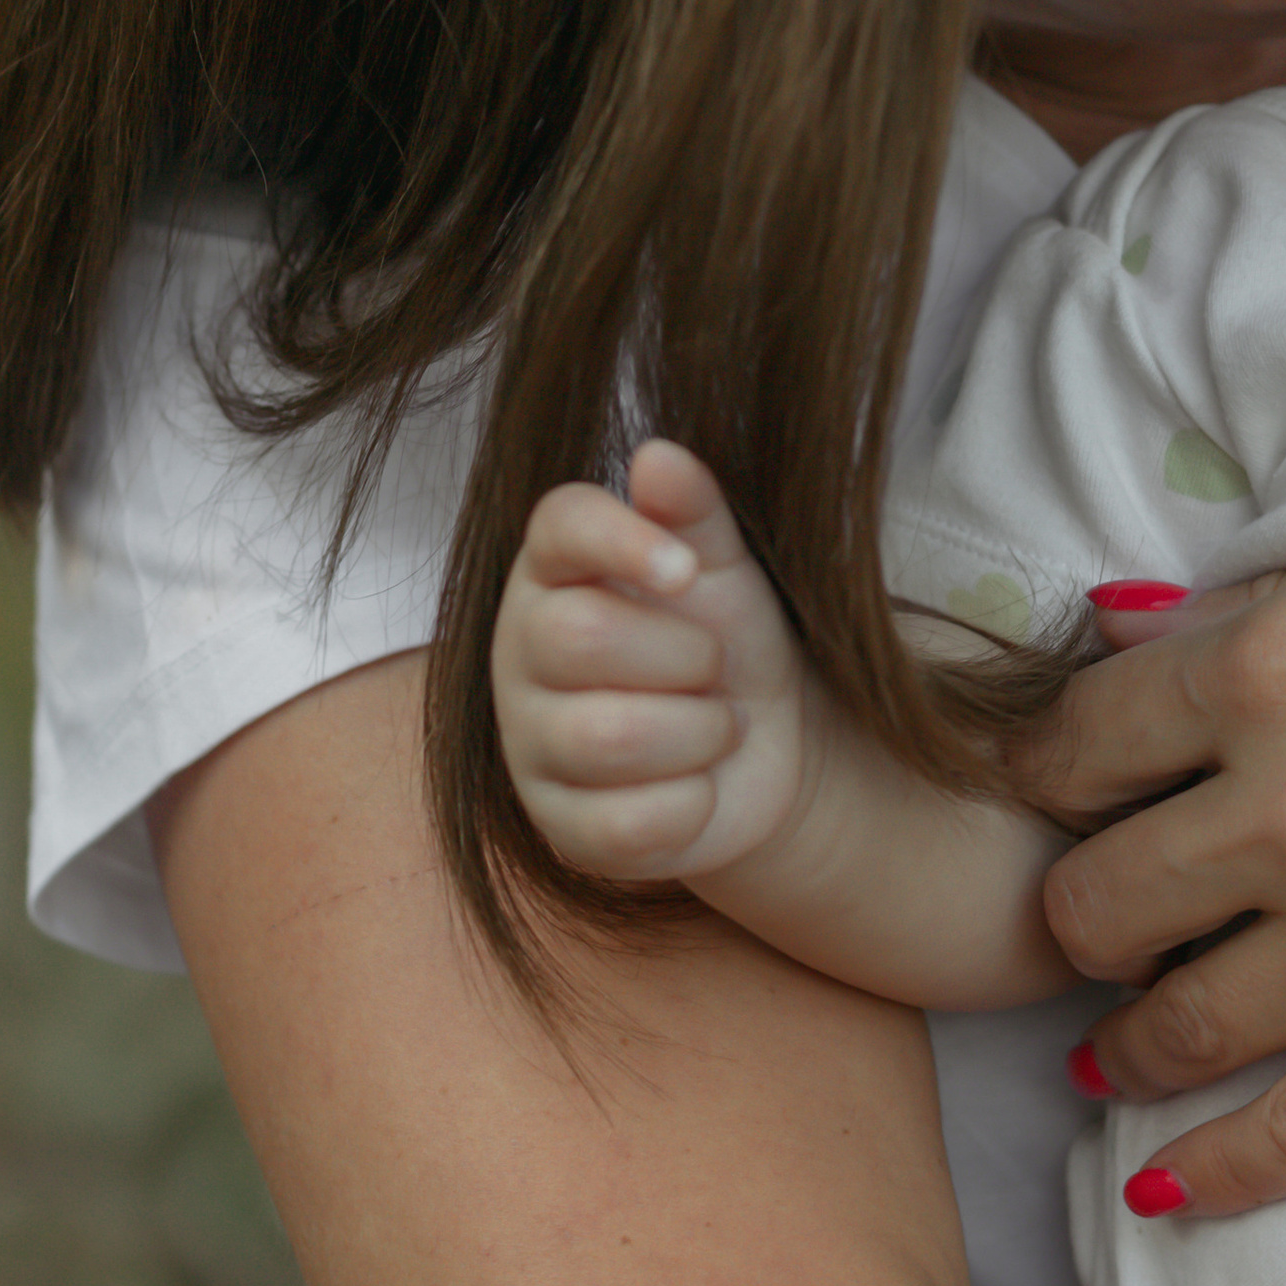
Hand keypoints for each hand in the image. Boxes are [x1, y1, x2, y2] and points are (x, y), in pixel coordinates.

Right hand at [491, 440, 811, 880]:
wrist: (765, 747)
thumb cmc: (725, 634)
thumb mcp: (722, 567)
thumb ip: (693, 510)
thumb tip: (658, 455)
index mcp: (556, 569)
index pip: (558, 524)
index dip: (623, 541)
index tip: (688, 571)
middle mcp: (521, 652)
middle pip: (578, 637)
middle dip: (684, 655)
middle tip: (714, 665)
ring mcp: (529, 746)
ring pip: (606, 737)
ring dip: (699, 731)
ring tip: (716, 723)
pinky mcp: (560, 831)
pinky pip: (628, 824)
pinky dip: (694, 803)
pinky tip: (699, 785)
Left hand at [1037, 496, 1285, 1217]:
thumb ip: (1263, 610)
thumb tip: (1134, 641)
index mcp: (1275, 668)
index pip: (1073, 744)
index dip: (1046, 767)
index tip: (1055, 782)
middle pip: (1094, 901)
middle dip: (1079, 904)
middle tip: (1099, 900)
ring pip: (1171, 1027)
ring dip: (1124, 1036)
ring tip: (1116, 1036)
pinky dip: (1218, 1171)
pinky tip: (1172, 1180)